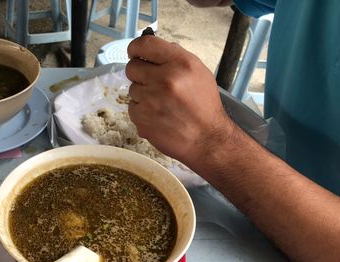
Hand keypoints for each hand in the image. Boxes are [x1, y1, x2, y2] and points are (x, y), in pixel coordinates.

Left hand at [125, 36, 234, 166]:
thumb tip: (150, 49)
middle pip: (132, 67)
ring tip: (162, 104)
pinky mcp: (141, 117)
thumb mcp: (199, 72)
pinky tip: (158, 116)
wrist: (207, 139)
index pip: (145, 45)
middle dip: (140, 74)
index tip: (135, 53)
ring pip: (132, 89)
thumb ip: (175, 57)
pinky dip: (142, 111)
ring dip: (143, 94)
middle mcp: (165, 79)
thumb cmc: (204, 105)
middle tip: (153, 83)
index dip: (136, 48)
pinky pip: (132, 107)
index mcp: (180, 63)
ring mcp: (151, 99)